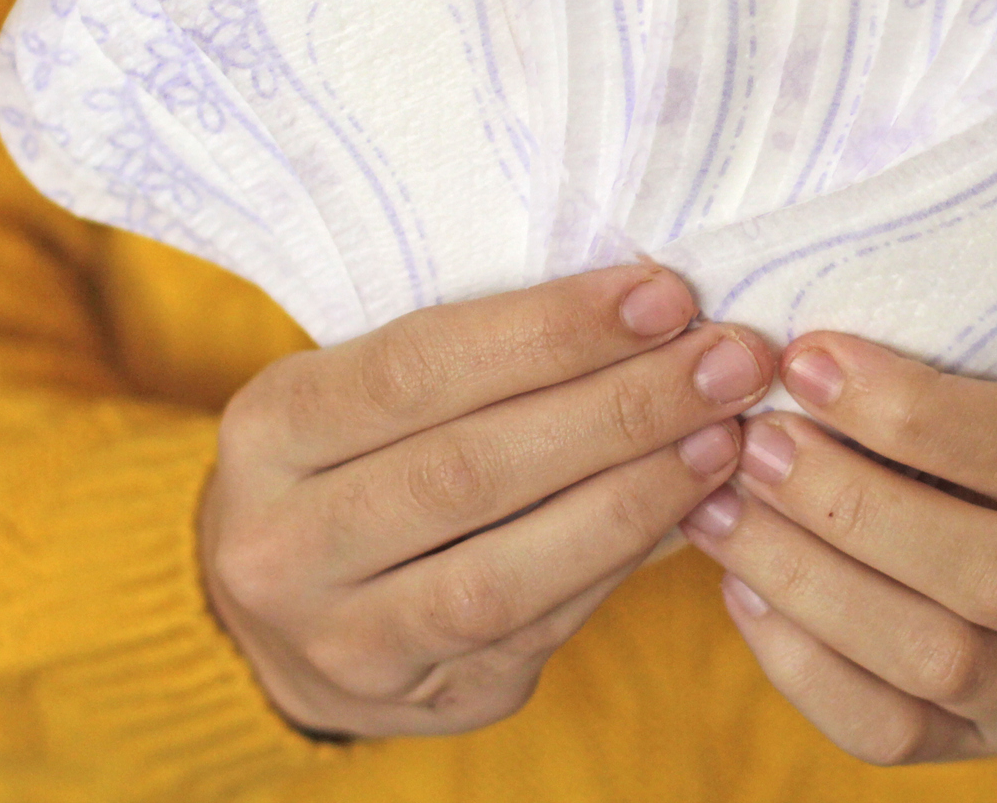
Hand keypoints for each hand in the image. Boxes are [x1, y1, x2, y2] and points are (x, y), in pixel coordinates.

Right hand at [200, 266, 774, 737]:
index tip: (663, 296)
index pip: (418, 367)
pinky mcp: (424, 700)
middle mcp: (282, 545)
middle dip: (619, 408)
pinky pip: (541, 628)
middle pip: (470, 469)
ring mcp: (345, 641)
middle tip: (727, 362)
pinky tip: (691, 506)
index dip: (551, 331)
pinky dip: (623, 560)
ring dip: (637, 495)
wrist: (283, 617)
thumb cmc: (359, 459)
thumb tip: (650, 308)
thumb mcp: (367, 389)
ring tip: (725, 435)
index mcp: (269, 429)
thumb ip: (478, 353)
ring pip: (508, 571)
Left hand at [682, 331, 996, 763]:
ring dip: (812, 577)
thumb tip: (804, 341)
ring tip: (724, 506)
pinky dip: (800, 658)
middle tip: (758, 443)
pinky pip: (886, 729)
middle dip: (858, 503)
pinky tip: (742, 585)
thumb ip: (940, 371)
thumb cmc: (992, 443)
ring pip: (939, 659)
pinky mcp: (986, 753)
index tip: (808, 361)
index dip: (916, 410)